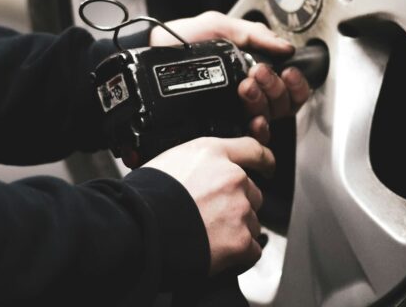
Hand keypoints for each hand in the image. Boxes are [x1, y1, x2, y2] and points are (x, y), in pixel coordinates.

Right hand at [143, 136, 274, 274]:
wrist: (138, 229)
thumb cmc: (143, 197)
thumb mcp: (169, 161)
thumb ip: (196, 164)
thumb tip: (199, 174)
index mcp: (213, 153)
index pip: (253, 149)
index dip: (264, 161)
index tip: (267, 167)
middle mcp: (232, 177)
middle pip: (252, 192)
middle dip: (238, 205)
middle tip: (213, 217)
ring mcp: (239, 209)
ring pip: (252, 222)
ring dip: (237, 230)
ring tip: (208, 236)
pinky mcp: (240, 240)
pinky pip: (252, 249)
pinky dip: (240, 254)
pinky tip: (219, 254)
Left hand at [151, 11, 311, 142]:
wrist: (152, 53)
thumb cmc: (183, 39)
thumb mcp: (220, 27)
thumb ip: (254, 34)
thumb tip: (286, 47)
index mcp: (252, 72)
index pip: (288, 87)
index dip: (295, 82)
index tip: (287, 71)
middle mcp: (248, 96)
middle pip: (282, 104)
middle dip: (275, 87)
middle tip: (257, 71)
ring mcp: (235, 113)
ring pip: (269, 119)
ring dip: (264, 102)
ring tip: (246, 86)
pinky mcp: (220, 128)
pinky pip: (251, 138)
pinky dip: (258, 129)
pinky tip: (253, 119)